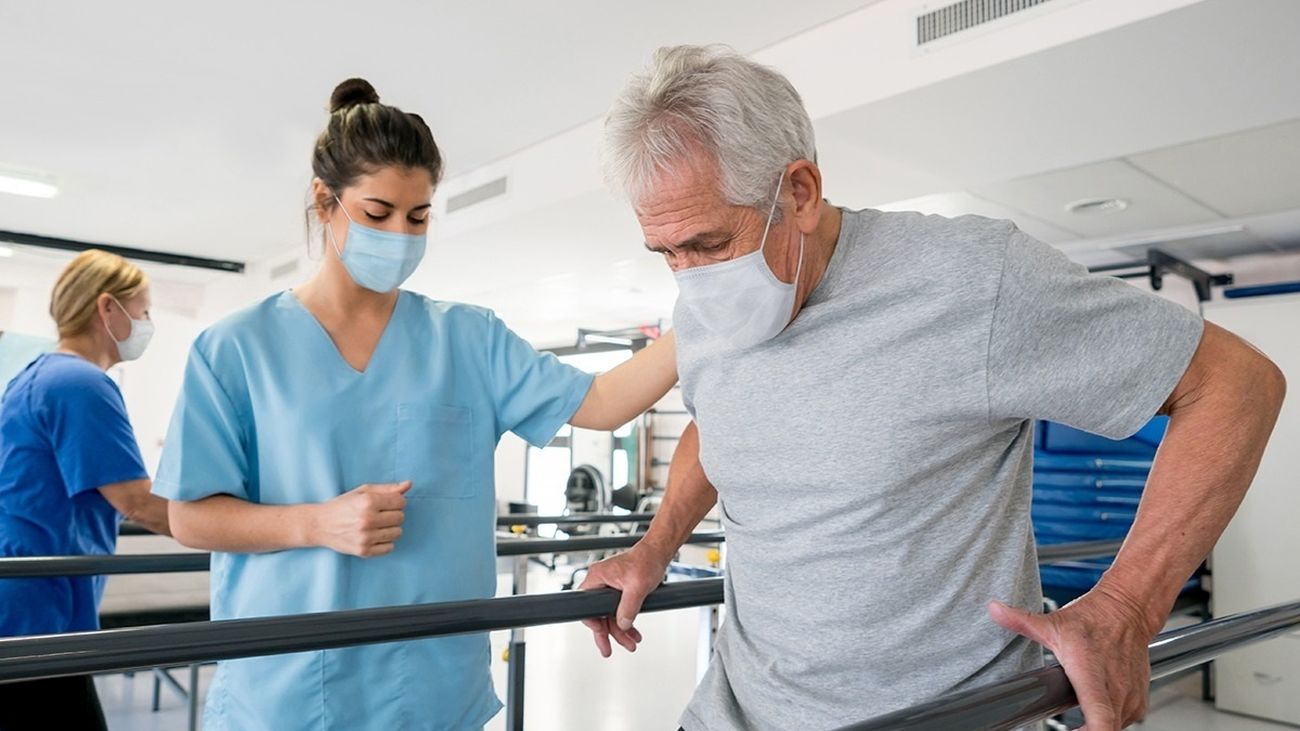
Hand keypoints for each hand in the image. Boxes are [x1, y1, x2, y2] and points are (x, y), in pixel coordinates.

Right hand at [310, 481, 410, 557]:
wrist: (319, 525)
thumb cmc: (342, 505)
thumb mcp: (362, 491)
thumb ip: (387, 488)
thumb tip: (408, 484)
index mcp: (367, 502)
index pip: (400, 502)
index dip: (396, 501)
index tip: (386, 503)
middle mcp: (367, 520)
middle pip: (400, 517)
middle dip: (393, 514)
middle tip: (380, 514)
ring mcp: (365, 537)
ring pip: (398, 533)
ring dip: (390, 528)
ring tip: (377, 525)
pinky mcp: (364, 551)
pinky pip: (390, 547)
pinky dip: (385, 542)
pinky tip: (374, 536)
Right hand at [578, 544, 670, 656]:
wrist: (658, 553)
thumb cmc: (646, 561)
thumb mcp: (637, 587)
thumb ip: (628, 608)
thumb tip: (623, 625)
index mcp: (597, 577)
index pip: (587, 606)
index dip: (594, 623)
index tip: (602, 635)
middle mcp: (600, 582)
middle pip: (598, 614)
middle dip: (608, 634)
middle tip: (609, 650)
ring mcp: (609, 586)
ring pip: (609, 615)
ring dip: (620, 631)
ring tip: (631, 643)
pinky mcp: (618, 590)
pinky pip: (618, 610)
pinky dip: (626, 622)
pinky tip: (633, 632)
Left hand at [989, 585, 1157, 729]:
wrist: (1127, 611)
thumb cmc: (1093, 619)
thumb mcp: (1053, 622)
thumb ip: (1021, 621)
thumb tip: (994, 609)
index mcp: (1092, 677)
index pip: (1099, 719)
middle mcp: (1115, 691)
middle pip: (1104, 730)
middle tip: (1066, 730)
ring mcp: (1130, 698)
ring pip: (1114, 728)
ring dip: (1094, 727)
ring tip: (1075, 725)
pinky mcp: (1139, 701)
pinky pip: (1122, 722)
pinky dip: (1107, 722)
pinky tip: (1093, 712)